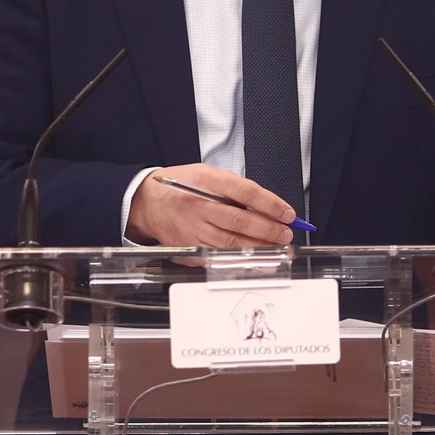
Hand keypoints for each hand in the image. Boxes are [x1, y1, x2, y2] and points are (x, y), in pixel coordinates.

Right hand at [126, 163, 296, 247]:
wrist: (147, 203)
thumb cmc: (179, 186)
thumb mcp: (206, 174)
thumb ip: (234, 188)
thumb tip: (266, 206)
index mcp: (205, 181)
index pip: (245, 193)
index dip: (270, 205)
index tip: (288, 214)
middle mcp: (198, 206)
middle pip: (240, 222)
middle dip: (269, 230)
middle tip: (286, 234)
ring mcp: (192, 229)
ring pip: (232, 243)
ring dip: (259, 248)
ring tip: (277, 248)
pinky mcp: (189, 248)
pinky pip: (220, 257)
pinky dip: (240, 260)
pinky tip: (255, 260)